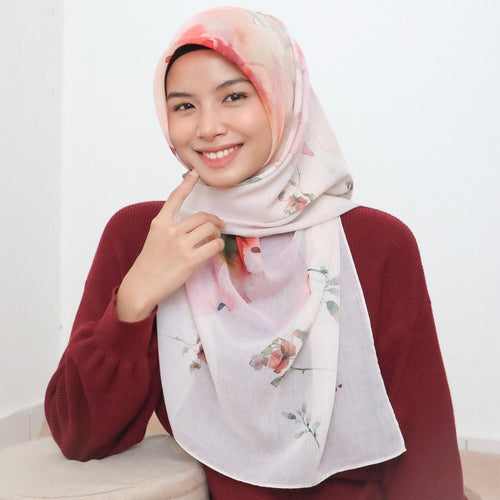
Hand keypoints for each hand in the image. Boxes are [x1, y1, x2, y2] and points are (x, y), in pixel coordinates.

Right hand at [116, 170, 224, 321]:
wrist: (141, 287)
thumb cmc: (149, 264)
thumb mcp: (155, 239)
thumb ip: (170, 229)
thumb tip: (193, 226)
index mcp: (160, 223)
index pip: (175, 198)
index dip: (187, 184)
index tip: (195, 173)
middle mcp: (170, 230)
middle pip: (202, 217)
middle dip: (214, 220)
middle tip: (219, 226)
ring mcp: (180, 244)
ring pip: (210, 229)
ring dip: (217, 234)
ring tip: (215, 239)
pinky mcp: (190, 260)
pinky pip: (214, 246)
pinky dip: (218, 246)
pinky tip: (215, 249)